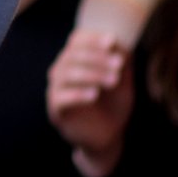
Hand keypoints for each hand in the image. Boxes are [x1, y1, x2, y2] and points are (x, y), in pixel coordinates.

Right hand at [46, 27, 133, 176]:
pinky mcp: (56, 110)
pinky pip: (60, 97)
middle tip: (119, 65)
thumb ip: (121, 64)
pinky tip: (95, 94)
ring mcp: (56, 89)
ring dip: (92, 74)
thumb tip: (120, 43)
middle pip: (73, 55)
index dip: (92, 38)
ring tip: (113, 80)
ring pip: (66, 73)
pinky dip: (77, 93)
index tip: (112, 41)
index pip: (76, 40)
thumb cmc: (113, 105)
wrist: (108, 137)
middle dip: (98, 57)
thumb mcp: (122, 82)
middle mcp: (62, 70)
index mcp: (76, 60)